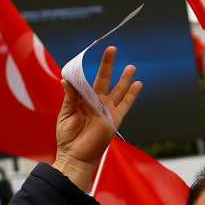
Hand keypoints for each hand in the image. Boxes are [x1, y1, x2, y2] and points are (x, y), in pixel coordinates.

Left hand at [54, 46, 141, 189]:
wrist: (75, 155)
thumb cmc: (67, 136)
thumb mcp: (66, 114)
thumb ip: (70, 97)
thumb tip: (66, 80)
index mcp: (82, 100)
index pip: (85, 80)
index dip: (86, 69)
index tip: (85, 56)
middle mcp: (96, 102)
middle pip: (104, 79)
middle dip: (108, 65)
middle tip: (112, 49)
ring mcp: (106, 110)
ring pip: (118, 90)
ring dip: (124, 78)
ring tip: (131, 66)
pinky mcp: (114, 119)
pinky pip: (125, 104)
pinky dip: (132, 94)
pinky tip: (138, 84)